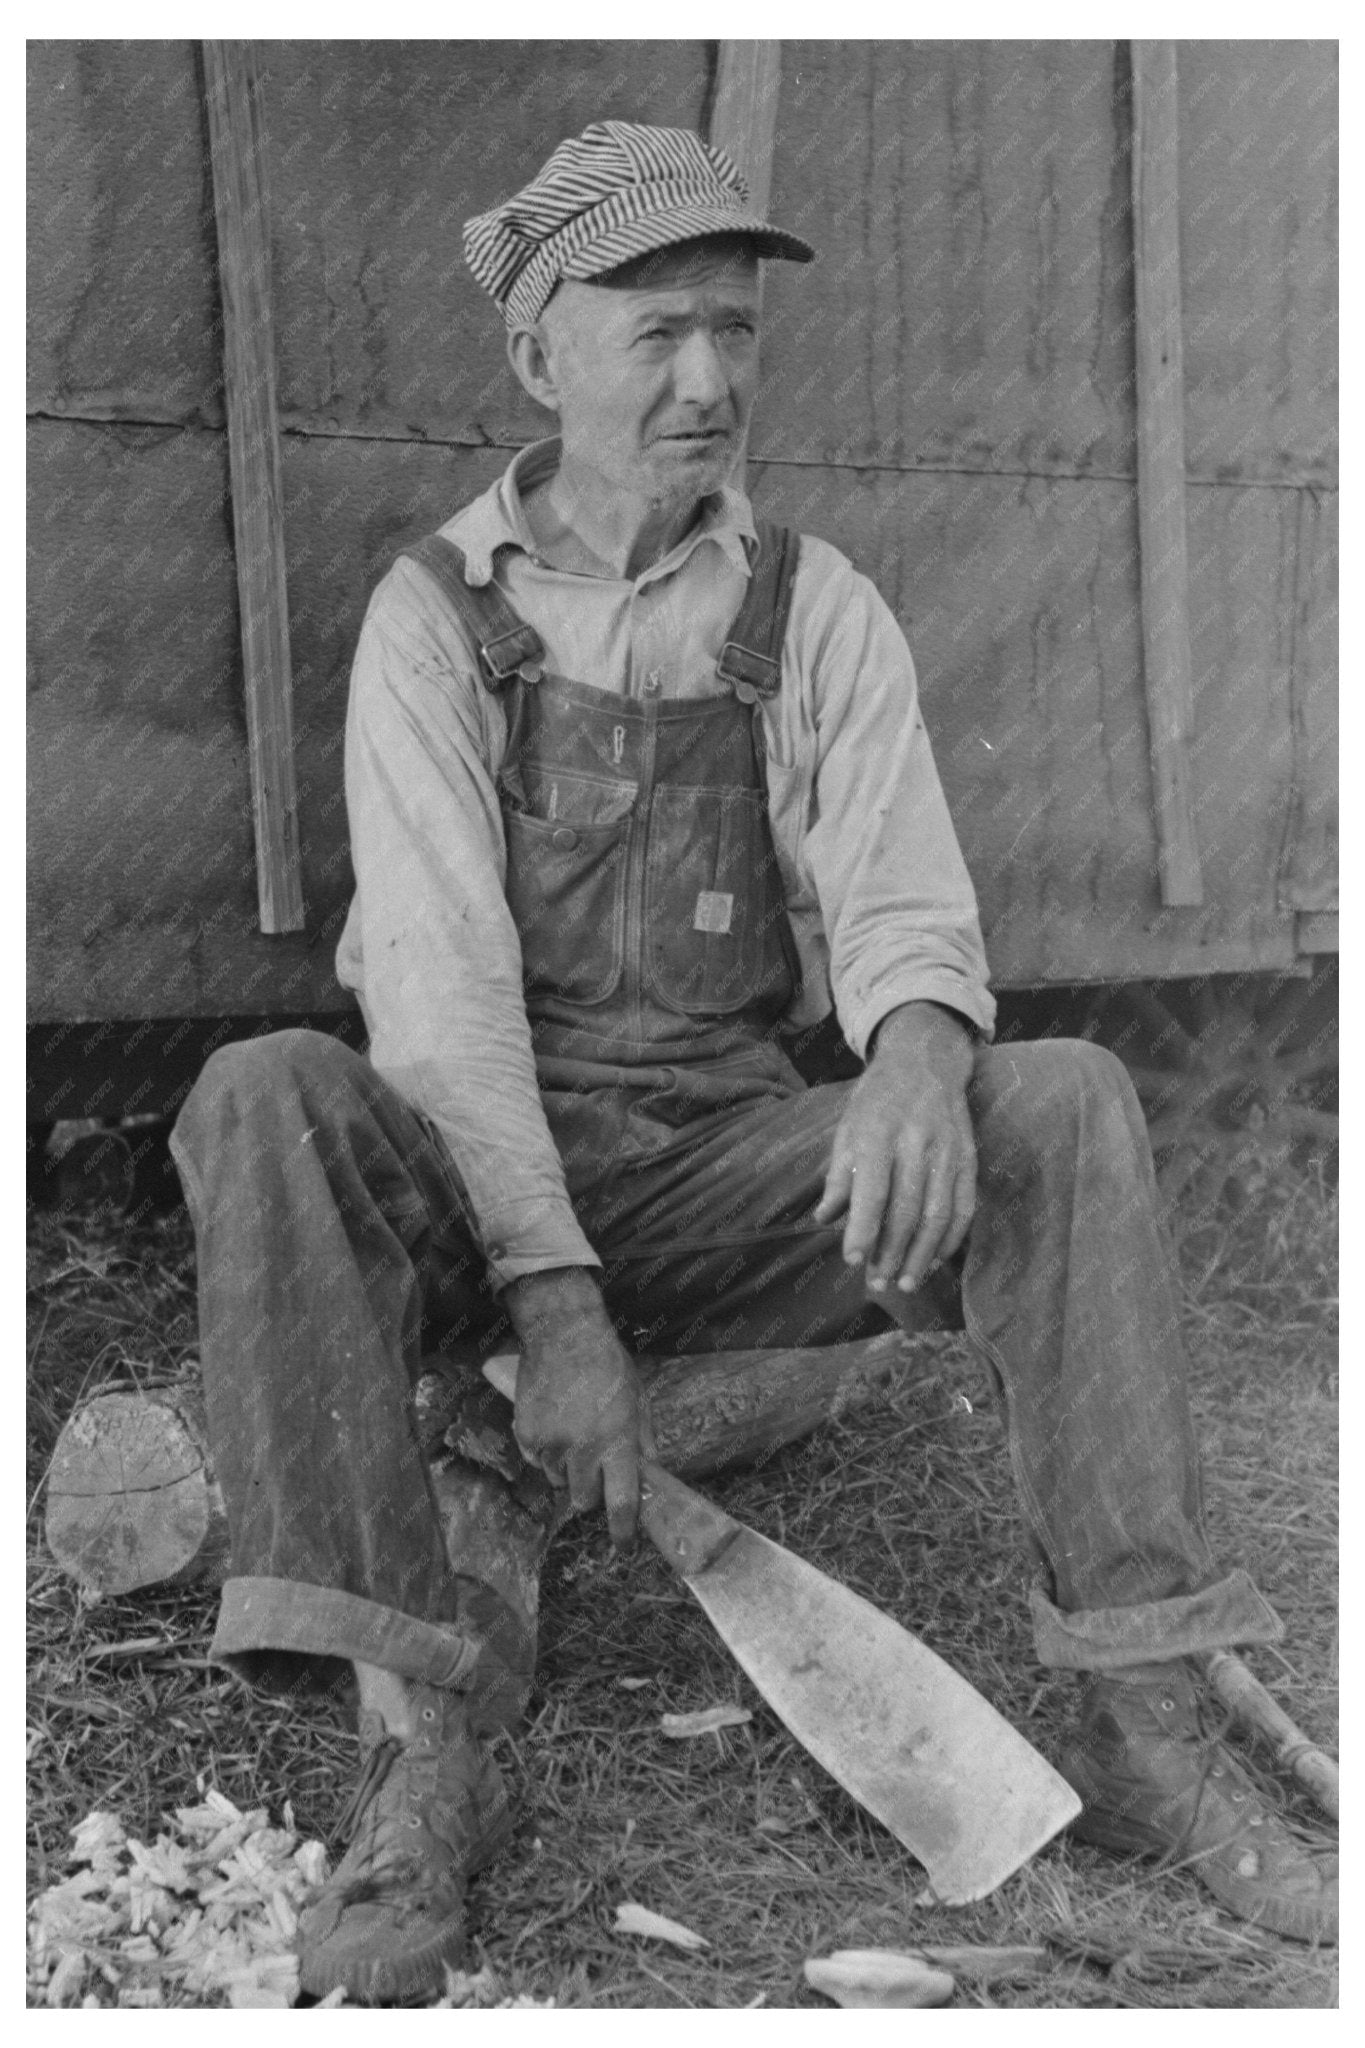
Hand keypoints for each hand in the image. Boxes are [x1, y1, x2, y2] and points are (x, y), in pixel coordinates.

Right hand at [502, 1267, 656, 1546]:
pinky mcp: (525, 1432)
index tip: (624, 1545)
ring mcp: (550, 1442)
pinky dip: (544, 1449)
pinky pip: (535, 1458)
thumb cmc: (608, 1362)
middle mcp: (582, 1448)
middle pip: (583, 1500)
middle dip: (590, 1492)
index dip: (622, 1530)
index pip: (620, 1502)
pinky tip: (553, 1420)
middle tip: (595, 1466)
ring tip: (573, 1430)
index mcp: (617, 1442)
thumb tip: (650, 1474)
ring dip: (567, 1467)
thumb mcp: (638, 1399)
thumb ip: (644, 1440)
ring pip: (557, 1478)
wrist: (563, 1331)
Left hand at [814, 1003, 976, 1294]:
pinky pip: (964, 1206)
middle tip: (877, 1283)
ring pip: (939, 1213)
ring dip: (922, 1254)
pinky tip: (935, 1261)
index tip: (853, 1260)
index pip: (873, 1189)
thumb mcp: (848, 1128)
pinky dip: (951, 1239)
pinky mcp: (968, 1157)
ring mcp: (948, 1150)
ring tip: (905, 1282)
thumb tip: (825, 1218)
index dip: (863, 1227)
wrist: (925, 1061)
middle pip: (908, 1208)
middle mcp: (916, 1141)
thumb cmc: (876, 1101)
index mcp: (880, 1131)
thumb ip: (840, 1175)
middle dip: (892, 1251)